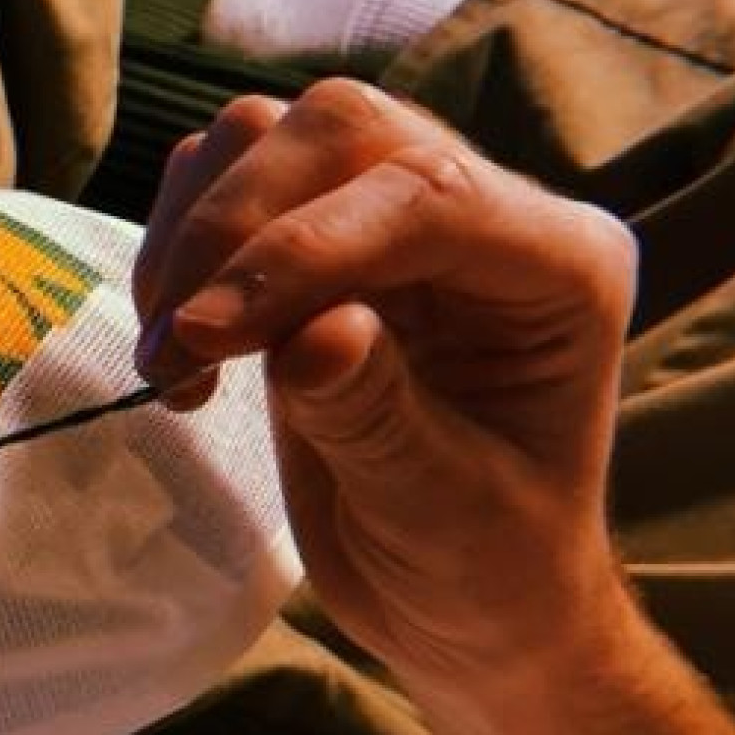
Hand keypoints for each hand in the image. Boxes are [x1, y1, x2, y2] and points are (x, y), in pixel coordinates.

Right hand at [133, 80, 638, 695]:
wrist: (461, 602)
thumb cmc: (484, 569)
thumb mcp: (443, 518)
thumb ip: (378, 419)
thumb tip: (310, 333)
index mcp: (561, 267)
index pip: (428, 195)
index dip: (303, 250)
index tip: (205, 337)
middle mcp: (486, 215)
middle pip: (341, 132)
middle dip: (235, 229)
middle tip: (177, 353)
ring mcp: (395, 217)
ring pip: (270, 138)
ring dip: (193, 237)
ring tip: (174, 360)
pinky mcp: (317, 240)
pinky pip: (227, 180)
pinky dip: (177, 249)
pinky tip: (186, 352)